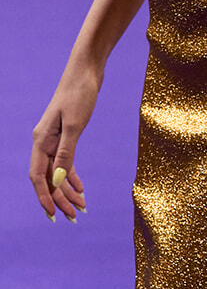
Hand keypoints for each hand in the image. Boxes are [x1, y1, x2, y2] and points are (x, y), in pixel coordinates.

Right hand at [30, 64, 97, 220]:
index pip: (38, 177)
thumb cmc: (80, 93)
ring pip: (57, 173)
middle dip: (59, 199)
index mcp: (41, 141)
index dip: (44, 198)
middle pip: (48, 178)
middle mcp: (44, 142)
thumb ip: (65, 153)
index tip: (53, 216)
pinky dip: (72, 176)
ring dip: (68, 191)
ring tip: (82, 208)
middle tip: (74, 218)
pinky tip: (81, 188)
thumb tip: (57, 182)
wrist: (87, 70)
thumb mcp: (75, 124)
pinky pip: (65, 162)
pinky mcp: (66, 134)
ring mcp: (54, 139)